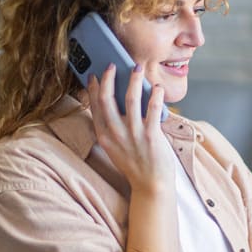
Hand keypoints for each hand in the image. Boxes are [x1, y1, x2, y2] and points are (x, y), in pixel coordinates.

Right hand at [87, 64, 172, 188]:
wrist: (151, 186)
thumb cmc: (136, 165)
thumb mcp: (116, 147)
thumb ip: (114, 128)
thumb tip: (118, 101)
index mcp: (104, 136)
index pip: (95, 107)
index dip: (94, 88)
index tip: (96, 75)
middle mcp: (115, 135)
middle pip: (107, 99)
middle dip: (109, 78)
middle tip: (113, 65)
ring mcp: (133, 135)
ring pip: (130, 99)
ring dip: (134, 80)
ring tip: (137, 68)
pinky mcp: (151, 137)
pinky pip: (152, 110)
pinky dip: (155, 95)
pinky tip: (157, 88)